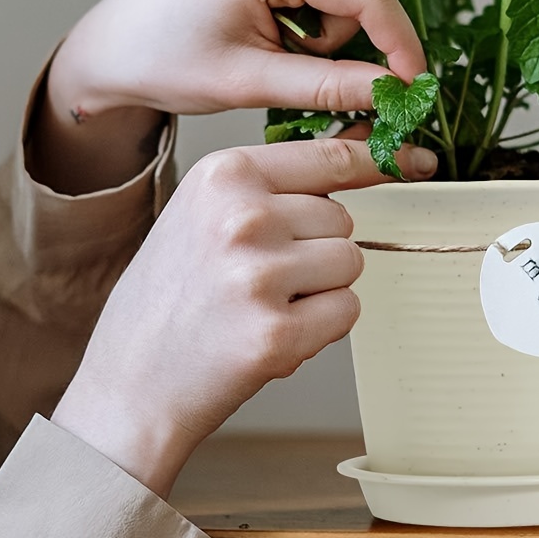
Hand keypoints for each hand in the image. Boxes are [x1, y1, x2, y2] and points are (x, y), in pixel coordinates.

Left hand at [28, 0, 425, 192]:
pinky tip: (270, 21)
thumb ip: (330, 87)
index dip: (398, 40)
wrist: (113, 43)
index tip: (413, 84)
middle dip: (343, 35)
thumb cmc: (165, 61)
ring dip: (325, 23)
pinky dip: (310, 4)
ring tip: (272, 45)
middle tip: (295, 67)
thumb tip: (395, 92)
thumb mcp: (250, 83)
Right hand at [50, 137, 436, 497]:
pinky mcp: (278, 334)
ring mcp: (260, 276)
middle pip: (342, 218)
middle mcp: (243, 217)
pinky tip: (270, 334)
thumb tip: (357, 153)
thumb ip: (270, 185)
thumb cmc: (170, 296)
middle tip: (262, 277)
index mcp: (223, 175)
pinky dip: (322, 328)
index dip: (372, 163)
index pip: (329, 156)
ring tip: (262, 305)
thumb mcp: (202, 212)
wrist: (129, 384)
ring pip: (351, 263)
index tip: (409, 160)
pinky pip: (346, 312)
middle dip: (318, 248)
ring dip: (322, 288)